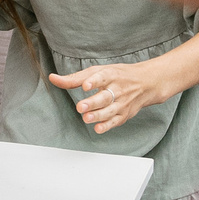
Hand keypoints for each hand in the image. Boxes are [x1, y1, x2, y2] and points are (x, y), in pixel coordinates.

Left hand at [48, 58, 179, 133]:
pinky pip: (116, 121)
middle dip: (93, 103)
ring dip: (98, 115)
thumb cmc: (117, 75)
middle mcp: (117, 89)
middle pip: (105, 97)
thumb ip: (74, 78)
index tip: (85, 85)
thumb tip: (52, 78)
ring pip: (110, 111)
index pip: (102, 77)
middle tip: (81, 107)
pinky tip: (98, 128)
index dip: (93, 81)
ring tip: (86, 118)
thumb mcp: (97, 72)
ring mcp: (122, 103)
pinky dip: (107, 125)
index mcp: (110, 75)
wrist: (146, 82)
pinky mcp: (124, 114)